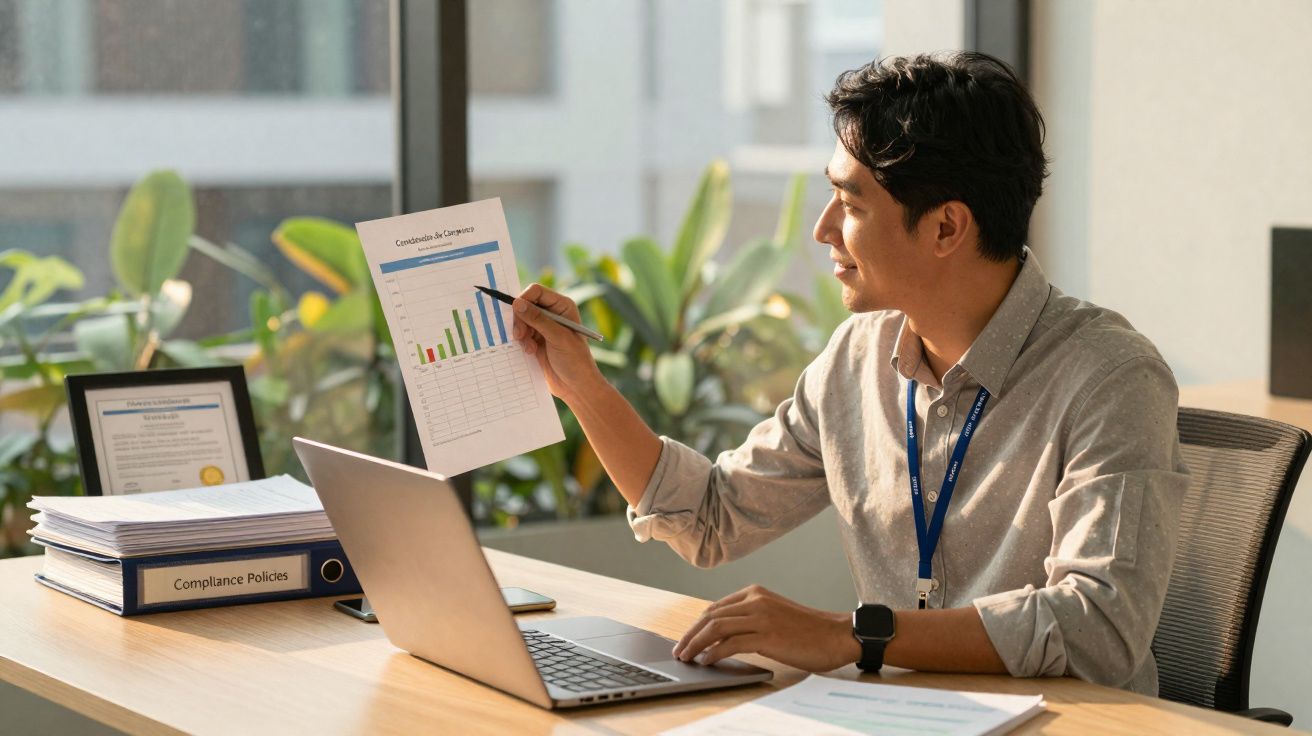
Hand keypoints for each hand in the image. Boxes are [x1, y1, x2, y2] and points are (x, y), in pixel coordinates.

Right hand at [512, 283, 602, 401]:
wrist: (576, 387)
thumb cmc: (574, 360)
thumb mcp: (557, 337)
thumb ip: (537, 319)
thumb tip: (517, 303)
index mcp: (562, 306)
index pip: (536, 292)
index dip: (524, 299)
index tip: (516, 313)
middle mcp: (553, 314)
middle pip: (525, 305)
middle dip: (520, 320)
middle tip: (520, 335)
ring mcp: (543, 327)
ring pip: (521, 320)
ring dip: (521, 333)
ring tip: (528, 348)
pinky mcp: (536, 340)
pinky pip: (521, 334)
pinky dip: (521, 342)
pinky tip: (529, 352)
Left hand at [672, 585, 860, 671]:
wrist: (838, 634)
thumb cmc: (809, 630)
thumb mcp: (775, 615)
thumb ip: (751, 619)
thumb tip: (722, 637)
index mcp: (756, 593)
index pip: (716, 607)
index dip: (697, 625)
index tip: (687, 639)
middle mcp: (756, 600)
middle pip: (710, 616)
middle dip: (690, 634)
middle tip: (679, 650)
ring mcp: (761, 617)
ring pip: (716, 627)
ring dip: (696, 644)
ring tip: (686, 657)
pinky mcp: (767, 636)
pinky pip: (731, 643)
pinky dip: (714, 652)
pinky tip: (707, 660)